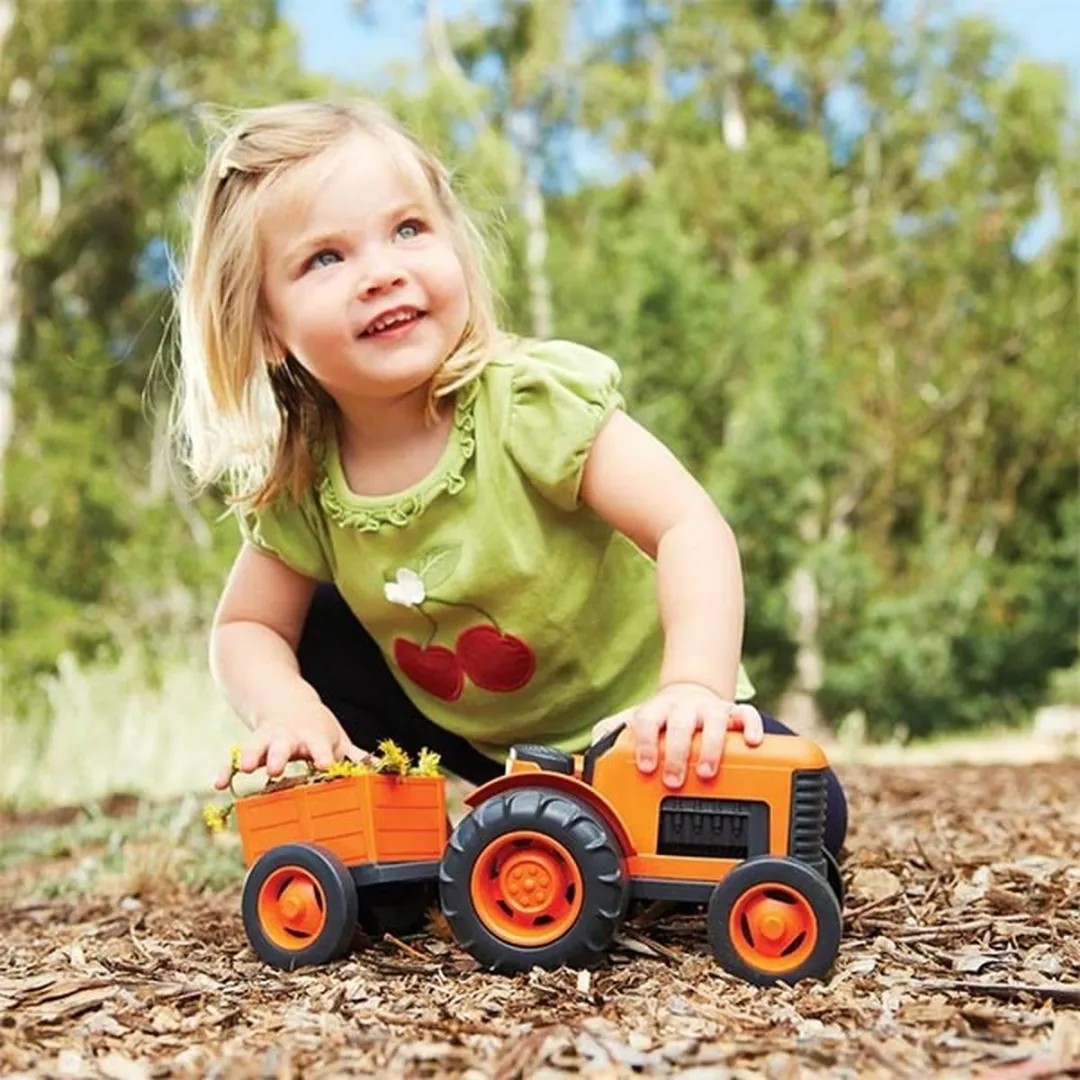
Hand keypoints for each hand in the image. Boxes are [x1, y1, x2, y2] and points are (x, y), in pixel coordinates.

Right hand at [215, 703, 366, 789]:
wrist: (286, 703)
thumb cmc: (317, 730)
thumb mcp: (337, 738)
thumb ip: (352, 756)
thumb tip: (376, 768)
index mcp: (314, 737)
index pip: (320, 746)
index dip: (322, 755)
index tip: (324, 765)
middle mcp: (289, 737)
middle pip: (284, 744)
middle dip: (280, 755)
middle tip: (276, 769)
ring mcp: (267, 741)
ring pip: (258, 746)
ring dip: (252, 756)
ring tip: (246, 769)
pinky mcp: (249, 747)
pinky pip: (233, 759)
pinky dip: (226, 769)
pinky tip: (219, 784)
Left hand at [592, 684, 763, 787]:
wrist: (690, 693)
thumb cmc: (662, 718)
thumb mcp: (635, 722)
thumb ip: (612, 734)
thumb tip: (591, 751)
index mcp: (657, 710)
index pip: (647, 720)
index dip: (646, 742)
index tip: (646, 766)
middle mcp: (683, 707)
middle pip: (680, 723)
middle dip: (676, 752)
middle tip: (673, 779)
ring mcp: (710, 709)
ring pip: (714, 720)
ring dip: (711, 746)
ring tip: (706, 771)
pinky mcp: (733, 711)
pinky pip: (746, 714)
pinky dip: (751, 727)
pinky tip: (753, 743)